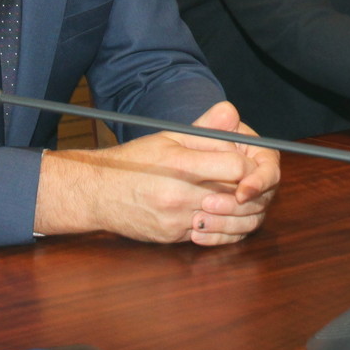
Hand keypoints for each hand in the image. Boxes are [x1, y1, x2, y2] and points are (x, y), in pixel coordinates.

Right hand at [36, 101, 278, 245]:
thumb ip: (205, 129)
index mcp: (180, 164)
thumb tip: (232, 112)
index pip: (235, 168)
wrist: (96, 193)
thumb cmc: (135, 161)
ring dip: (241, 212)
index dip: (250, 167)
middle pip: (236, 196)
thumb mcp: (168, 136)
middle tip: (252, 184)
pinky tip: (222, 215)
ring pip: (226, 220)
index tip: (249, 164)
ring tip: (242, 200)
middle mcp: (178, 194)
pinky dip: (221, 226)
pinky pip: (209, 235)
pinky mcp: (171, 237)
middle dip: (250, 190)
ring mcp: (175, 219)